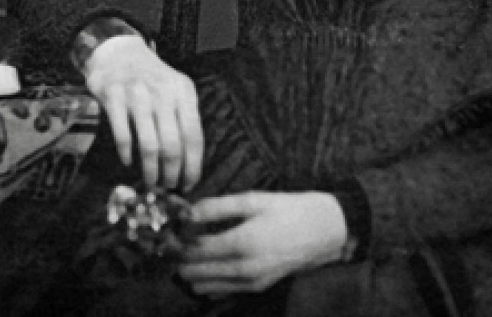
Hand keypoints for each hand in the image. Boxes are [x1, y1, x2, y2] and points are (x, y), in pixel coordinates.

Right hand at [82, 35, 202, 189]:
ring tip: (150, 182)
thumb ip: (182, 118)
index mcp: (183, 92)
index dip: (193, 165)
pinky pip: (123, 136)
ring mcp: (137, 94)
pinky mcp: (114, 97)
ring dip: (151, 171)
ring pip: (150, 145)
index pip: (194, 135)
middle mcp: (163, 92)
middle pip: (173, 145)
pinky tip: (128, 162)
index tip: (189, 184)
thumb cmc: (151, 78)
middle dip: (172, 173)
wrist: (119, 52)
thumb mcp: (174, 89)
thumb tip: (189, 162)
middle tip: (168, 187)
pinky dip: (127, 154)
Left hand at [177, 191, 347, 296]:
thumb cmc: (288, 209)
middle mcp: (242, 270)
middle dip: (179, 258)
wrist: (323, 231)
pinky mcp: (256, 288)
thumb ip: (217, 207)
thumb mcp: (253, 200)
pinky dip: (207, 281)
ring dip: (191, 271)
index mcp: (241, 243)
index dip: (175, 241)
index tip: (167, 230)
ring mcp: (250, 284)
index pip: (193, 251)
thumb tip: (187, 212)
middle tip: (173, 240)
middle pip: (194, 273)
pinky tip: (208, 263)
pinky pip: (220, 292)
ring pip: (204, 287)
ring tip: (189, 249)